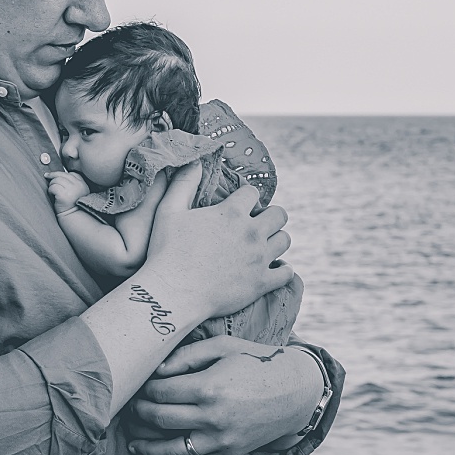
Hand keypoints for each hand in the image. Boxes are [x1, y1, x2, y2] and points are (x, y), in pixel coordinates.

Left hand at [44, 171, 89, 212]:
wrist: (72, 217)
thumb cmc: (72, 206)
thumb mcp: (78, 192)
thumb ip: (73, 183)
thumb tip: (58, 174)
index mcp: (83, 184)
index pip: (72, 174)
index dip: (62, 175)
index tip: (56, 177)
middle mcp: (78, 185)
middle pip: (62, 175)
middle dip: (53, 176)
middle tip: (47, 176)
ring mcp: (71, 190)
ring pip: (56, 180)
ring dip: (51, 184)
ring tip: (52, 191)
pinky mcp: (64, 195)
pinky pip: (53, 187)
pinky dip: (50, 190)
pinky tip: (52, 195)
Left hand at [127, 336, 321, 454]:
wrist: (295, 391)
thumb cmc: (257, 361)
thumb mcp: (224, 346)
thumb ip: (188, 355)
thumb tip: (156, 370)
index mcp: (209, 386)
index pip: (160, 392)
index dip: (144, 389)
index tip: (139, 387)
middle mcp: (213, 416)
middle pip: (160, 418)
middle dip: (139, 414)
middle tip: (131, 410)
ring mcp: (222, 439)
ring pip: (172, 449)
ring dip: (147, 447)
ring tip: (133, 442)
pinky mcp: (230, 453)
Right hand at [144, 162, 293, 319]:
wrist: (173, 293)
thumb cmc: (167, 251)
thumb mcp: (169, 211)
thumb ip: (183, 183)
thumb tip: (195, 161)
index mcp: (231, 212)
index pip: (253, 193)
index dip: (246, 197)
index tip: (240, 204)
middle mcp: (251, 233)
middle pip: (279, 214)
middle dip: (269, 215)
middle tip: (256, 224)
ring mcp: (258, 259)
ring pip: (285, 240)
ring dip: (276, 239)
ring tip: (263, 244)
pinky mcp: (261, 283)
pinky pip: (287, 272)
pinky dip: (283, 269)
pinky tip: (274, 267)